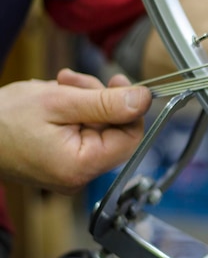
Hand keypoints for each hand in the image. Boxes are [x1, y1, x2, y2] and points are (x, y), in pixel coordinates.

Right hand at [0, 69, 151, 192]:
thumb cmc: (2, 119)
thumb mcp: (59, 102)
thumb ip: (106, 102)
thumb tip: (144, 100)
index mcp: (81, 166)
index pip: (131, 138)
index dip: (130, 108)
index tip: (119, 82)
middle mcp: (79, 176)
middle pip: (115, 131)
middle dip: (100, 99)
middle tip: (74, 81)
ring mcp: (71, 171)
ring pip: (99, 127)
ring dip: (85, 100)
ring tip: (59, 86)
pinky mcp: (63, 162)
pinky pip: (83, 133)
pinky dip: (74, 111)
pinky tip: (55, 99)